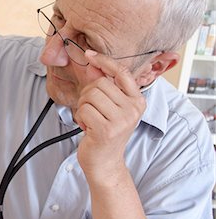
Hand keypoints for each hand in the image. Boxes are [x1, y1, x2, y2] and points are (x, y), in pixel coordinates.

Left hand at [74, 50, 145, 180]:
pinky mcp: (106, 130)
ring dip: (83, 107)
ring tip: (90, 120)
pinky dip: (80, 118)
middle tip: (91, 111)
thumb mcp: (109, 109)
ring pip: (90, 95)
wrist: (105, 163)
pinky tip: (87, 128)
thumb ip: (104, 88)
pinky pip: (84, 110)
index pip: (122, 72)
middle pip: (100, 83)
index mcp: (137, 101)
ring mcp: (121, 120)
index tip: (90, 55)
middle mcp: (133, 109)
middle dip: (88, 95)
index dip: (104, 61)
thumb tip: (93, 65)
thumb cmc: (105, 134)